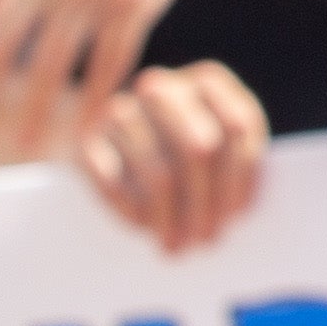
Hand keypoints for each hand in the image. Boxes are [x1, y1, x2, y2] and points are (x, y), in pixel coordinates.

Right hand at [75, 61, 270, 252]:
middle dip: (206, 203)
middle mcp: (162, 87)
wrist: (114, 144)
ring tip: (178, 244)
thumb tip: (238, 209)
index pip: (237, 126)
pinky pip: (116, 185)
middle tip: (207, 239)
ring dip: (172, 218)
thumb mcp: (218, 148)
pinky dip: (134, 213)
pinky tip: (145, 228)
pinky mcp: (86, 141)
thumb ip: (236, 163)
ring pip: (160, 174)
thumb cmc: (181, 153)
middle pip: (199, 149)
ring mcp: (120, 110)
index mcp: (208, 81)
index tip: (237, 216)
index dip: (240, 177)